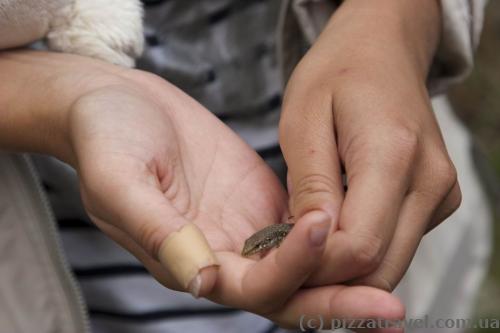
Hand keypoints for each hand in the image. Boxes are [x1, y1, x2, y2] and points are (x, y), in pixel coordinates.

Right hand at [63, 67, 403, 327]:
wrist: (117, 105)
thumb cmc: (106, 137)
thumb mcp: (118, 179)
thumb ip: (157, 229)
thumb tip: (201, 281)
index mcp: (187, 261)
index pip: (251, 286)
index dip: (290, 267)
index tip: (321, 226)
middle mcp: (221, 255)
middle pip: (288, 294)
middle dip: (337, 303)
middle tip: (391, 311)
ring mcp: (242, 229)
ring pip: (303, 267)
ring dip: (344, 275)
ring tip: (393, 271)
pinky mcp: (258, 201)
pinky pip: (302, 229)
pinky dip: (334, 237)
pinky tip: (368, 231)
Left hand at [279, 0, 460, 290]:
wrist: (383, 50)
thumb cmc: (337, 75)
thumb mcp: (303, 120)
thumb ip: (311, 184)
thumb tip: (311, 241)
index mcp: (394, 155)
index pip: (360, 246)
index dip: (315, 264)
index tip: (276, 254)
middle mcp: (431, 182)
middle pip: (380, 268)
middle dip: (328, 276)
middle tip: (285, 256)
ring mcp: (441, 193)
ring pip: (390, 263)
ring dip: (344, 265)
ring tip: (306, 237)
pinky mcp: (438, 200)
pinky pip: (396, 245)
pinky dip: (362, 248)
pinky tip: (335, 223)